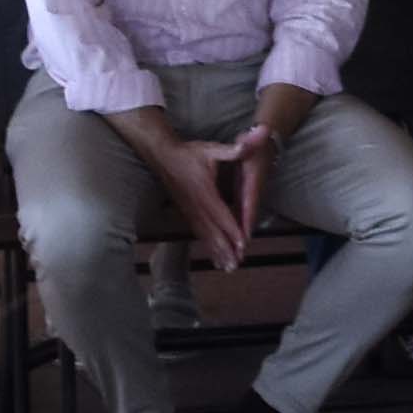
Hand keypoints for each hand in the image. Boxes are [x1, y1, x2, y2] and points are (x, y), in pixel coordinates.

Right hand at [196, 120, 281, 264]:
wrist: (162, 155)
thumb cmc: (190, 153)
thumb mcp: (212, 149)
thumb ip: (234, 149)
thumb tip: (250, 144)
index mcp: (205, 192)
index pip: (222, 214)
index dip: (233, 230)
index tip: (243, 245)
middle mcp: (196, 205)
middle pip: (213, 231)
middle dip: (225, 249)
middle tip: (237, 265)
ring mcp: (189, 211)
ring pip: (205, 235)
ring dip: (217, 252)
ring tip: (228, 268)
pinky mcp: (186, 213)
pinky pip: (198, 233)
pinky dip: (207, 247)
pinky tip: (214, 257)